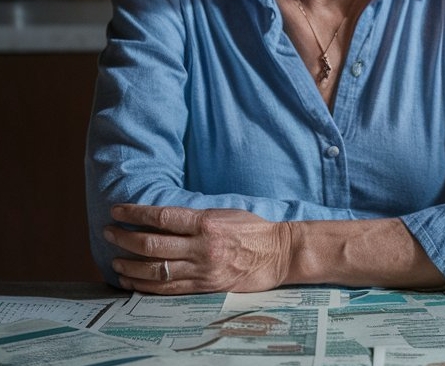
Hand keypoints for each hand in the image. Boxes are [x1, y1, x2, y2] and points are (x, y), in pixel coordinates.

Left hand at [103, 203, 292, 293]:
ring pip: (155, 270)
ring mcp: (203, 269)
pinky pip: (168, 289)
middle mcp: (202, 247)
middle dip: (125, 238)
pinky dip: (145, 285)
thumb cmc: (253, 229)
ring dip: (130, 264)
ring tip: (115, 259)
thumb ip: (196, 216)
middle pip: (152, 244)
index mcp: (206, 222)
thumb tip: (164, 217)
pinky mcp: (205, 287)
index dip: (135, 214)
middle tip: (109, 233)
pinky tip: (132, 280)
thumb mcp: (225, 212)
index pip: (162, 217)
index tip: (118, 211)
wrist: (279, 253)